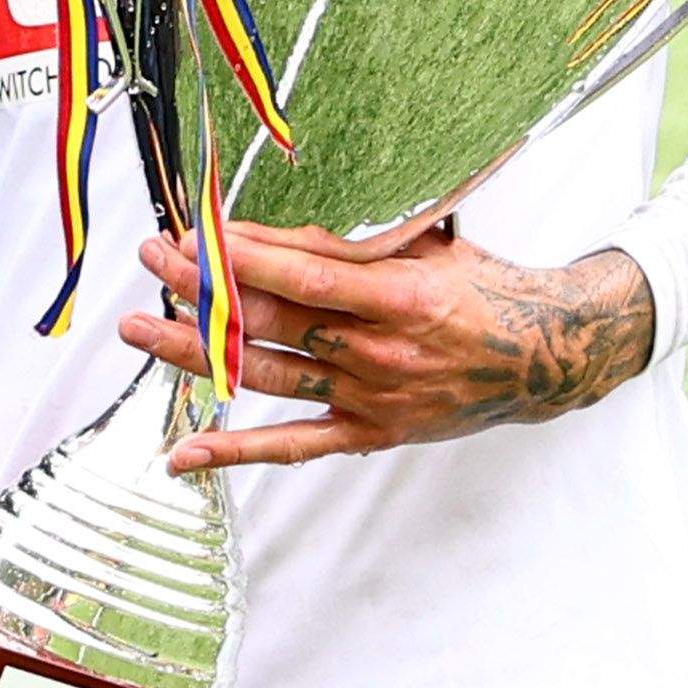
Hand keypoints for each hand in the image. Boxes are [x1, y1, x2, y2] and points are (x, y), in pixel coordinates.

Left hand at [120, 215, 656, 469]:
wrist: (547, 355)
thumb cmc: (484, 289)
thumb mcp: (430, 248)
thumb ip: (357, 244)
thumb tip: (275, 231)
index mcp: (400, 298)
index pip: (300, 276)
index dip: (238, 258)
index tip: (190, 234)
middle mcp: (380, 352)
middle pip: (272, 322)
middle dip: (203, 290)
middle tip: (152, 260)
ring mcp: (372, 398)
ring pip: (266, 376)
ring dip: (196, 354)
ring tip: (140, 327)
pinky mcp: (371, 432)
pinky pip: (294, 446)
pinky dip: (236, 452)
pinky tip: (182, 456)